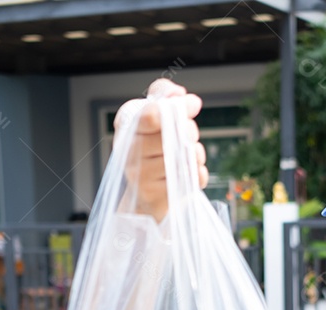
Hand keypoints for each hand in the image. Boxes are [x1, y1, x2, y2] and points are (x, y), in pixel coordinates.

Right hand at [114, 78, 207, 221]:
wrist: (146, 194)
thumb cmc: (152, 150)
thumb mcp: (153, 117)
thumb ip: (164, 95)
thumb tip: (179, 94)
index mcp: (127, 129)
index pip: (151, 116)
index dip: (179, 107)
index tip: (192, 104)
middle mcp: (128, 153)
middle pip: (172, 134)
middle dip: (190, 130)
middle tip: (189, 134)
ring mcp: (141, 178)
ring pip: (185, 157)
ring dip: (196, 153)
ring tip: (187, 156)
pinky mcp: (157, 198)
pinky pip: (192, 178)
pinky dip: (199, 173)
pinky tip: (189, 173)